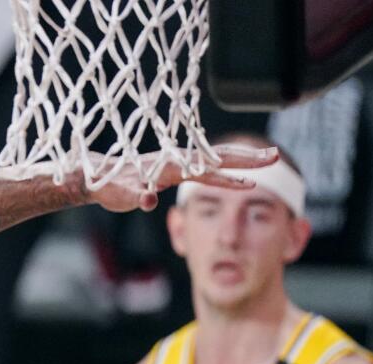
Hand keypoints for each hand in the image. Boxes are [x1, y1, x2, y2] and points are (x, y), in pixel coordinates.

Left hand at [89, 144, 280, 212]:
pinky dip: (223, 169)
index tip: (252, 181)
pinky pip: (204, 167)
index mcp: (169, 166)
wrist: (97, 175)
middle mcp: (177, 160)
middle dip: (247, 158)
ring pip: (215, 159)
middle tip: (275, 155)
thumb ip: (135, 196)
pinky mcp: (173, 169)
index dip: (228, 177)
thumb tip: (147, 199)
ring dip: (240, 160)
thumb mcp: (120, 194)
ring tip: (265, 161)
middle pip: (218, 157)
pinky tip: (235, 173)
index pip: (205, 170)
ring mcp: (177, 163)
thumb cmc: (109, 186)